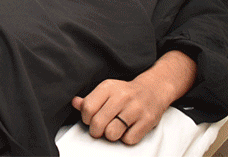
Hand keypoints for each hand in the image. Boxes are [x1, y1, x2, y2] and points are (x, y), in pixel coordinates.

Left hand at [71, 50, 196, 145]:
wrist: (152, 90)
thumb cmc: (125, 93)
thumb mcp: (107, 91)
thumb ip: (89, 99)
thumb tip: (74, 103)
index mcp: (108, 87)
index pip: (88, 108)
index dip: (86, 119)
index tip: (91, 119)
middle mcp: (122, 96)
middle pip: (98, 123)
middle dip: (96, 131)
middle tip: (100, 129)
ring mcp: (135, 109)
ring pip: (112, 133)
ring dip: (111, 135)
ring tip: (115, 129)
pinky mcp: (147, 121)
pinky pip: (129, 139)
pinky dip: (126, 138)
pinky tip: (128, 130)